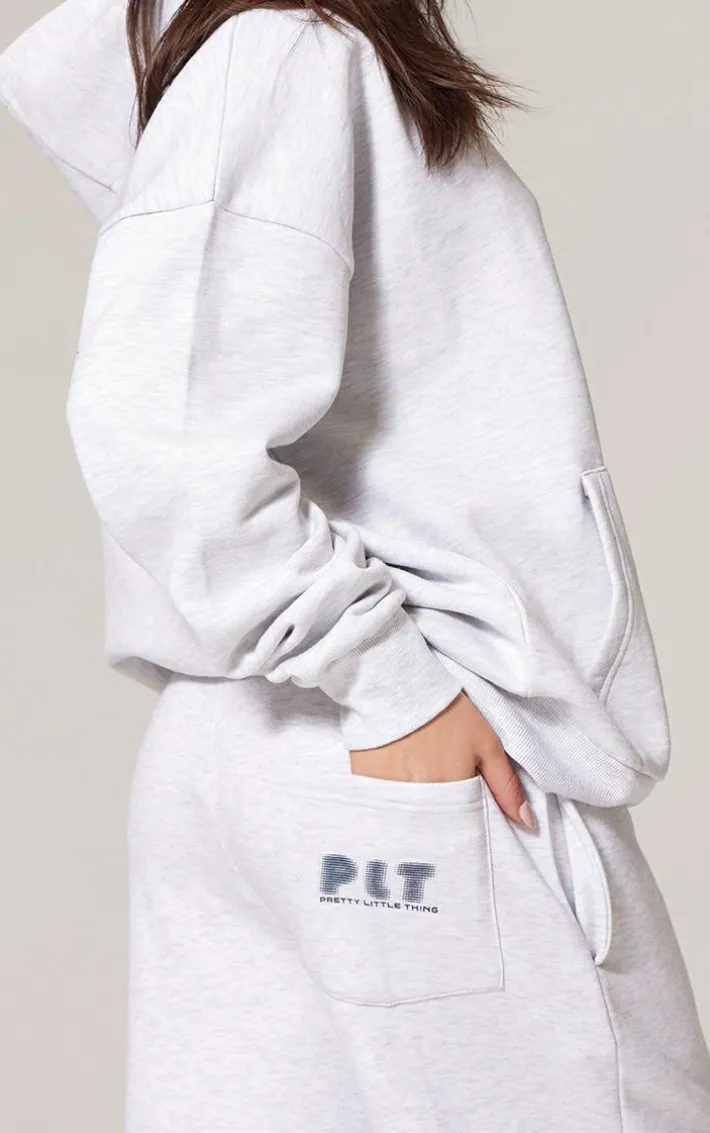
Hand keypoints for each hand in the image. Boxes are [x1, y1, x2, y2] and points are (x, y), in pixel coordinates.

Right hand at [350, 691, 534, 828]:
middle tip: (445, 831)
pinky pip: (382, 815)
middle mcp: (423, 800)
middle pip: (435, 835)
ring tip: (420, 814)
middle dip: (442, 836)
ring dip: (416, 829)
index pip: (464, 834)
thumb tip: (527, 824)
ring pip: (408, 829)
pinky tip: (395, 805)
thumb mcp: (486, 743)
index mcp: (454, 792)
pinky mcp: (367, 788)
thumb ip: (506, 786)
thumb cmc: (447, 713)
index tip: (468, 835)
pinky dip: (390, 815)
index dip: (468, 837)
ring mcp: (392, 796)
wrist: (396, 686)